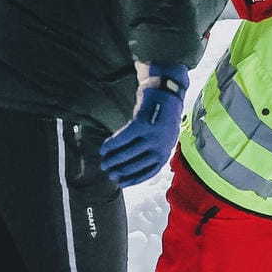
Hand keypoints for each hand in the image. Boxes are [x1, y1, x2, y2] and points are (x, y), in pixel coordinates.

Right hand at [99, 62, 188, 187]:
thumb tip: (129, 165)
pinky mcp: (143, 123)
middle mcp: (162, 144)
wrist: (166, 88)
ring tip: (103, 160)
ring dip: (113, 158)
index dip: (134, 179)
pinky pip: (122, 138)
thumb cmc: (160, 112)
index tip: (120, 183)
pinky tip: (104, 148)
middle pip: (137, 163)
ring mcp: (153, 134)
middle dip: (120, 169)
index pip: (150, 170)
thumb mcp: (162, 133)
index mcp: (167, 148)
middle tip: (107, 171)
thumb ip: (151, 147)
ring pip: (128, 152)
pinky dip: (111, 144)